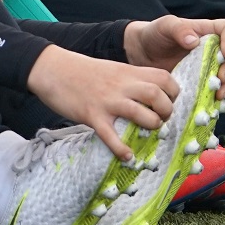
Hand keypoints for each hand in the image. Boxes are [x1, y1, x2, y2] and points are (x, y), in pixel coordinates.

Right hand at [24, 46, 175, 160]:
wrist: (52, 68)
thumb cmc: (82, 72)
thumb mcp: (112, 69)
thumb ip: (131, 81)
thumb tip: (149, 98)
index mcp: (128, 72)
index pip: (163, 77)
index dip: (173, 92)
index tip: (169, 102)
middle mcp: (121, 85)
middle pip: (157, 95)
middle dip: (166, 111)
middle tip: (161, 120)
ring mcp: (107, 100)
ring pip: (140, 113)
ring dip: (151, 126)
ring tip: (147, 133)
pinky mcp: (91, 114)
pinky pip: (110, 135)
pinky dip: (121, 148)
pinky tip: (127, 156)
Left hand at [122, 16, 224, 103]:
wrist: (143, 55)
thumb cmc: (155, 35)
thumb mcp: (164, 27)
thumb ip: (179, 29)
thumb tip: (194, 41)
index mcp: (210, 31)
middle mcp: (218, 48)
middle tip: (220, 78)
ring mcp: (217, 67)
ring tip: (219, 94)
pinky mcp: (212, 84)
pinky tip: (220, 102)